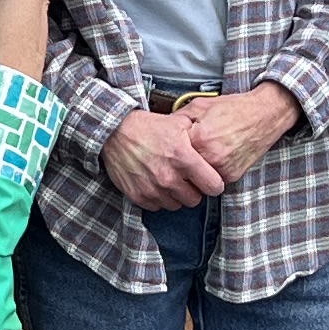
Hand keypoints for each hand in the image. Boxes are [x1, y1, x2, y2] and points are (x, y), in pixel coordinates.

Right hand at [100, 108, 224, 211]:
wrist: (114, 131)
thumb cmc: (147, 126)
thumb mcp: (178, 123)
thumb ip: (197, 136)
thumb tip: (211, 144)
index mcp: (184, 158)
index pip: (213, 186)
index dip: (214, 183)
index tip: (209, 180)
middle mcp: (169, 178)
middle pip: (195, 200)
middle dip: (194, 190)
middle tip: (187, 180)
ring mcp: (153, 189)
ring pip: (176, 205)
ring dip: (175, 196)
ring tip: (169, 181)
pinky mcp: (138, 196)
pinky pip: (157, 207)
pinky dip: (158, 198)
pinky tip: (155, 184)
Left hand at [178, 82, 302, 183]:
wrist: (264, 115)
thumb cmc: (234, 108)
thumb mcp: (201, 105)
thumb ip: (179, 118)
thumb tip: (164, 127)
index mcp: (200, 139)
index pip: (173, 153)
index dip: (171, 149)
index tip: (170, 146)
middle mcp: (212, 157)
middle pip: (184, 169)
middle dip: (182, 161)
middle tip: (183, 153)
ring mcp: (223, 169)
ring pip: (197, 177)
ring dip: (195, 169)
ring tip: (201, 152)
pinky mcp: (232, 176)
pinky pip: (213, 178)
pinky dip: (210, 170)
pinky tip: (213, 156)